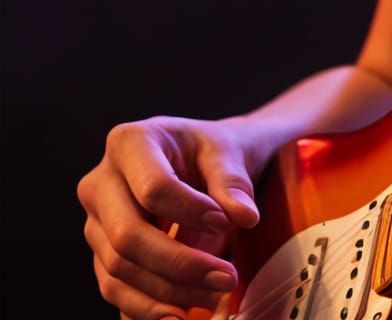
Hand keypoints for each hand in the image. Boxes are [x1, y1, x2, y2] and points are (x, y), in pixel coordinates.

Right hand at [78, 114, 261, 318]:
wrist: (199, 160)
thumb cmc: (212, 150)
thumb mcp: (229, 150)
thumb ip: (233, 182)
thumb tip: (244, 218)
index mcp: (130, 142)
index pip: (153, 189)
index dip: (191, 212)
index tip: (227, 223)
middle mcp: (100, 183)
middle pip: (127, 237)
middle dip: (179, 264)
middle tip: (226, 277)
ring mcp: (95, 222)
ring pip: (118, 270)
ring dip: (167, 292)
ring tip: (213, 296)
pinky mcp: (100, 253)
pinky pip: (115, 289)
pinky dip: (146, 308)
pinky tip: (179, 315)